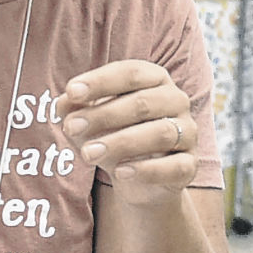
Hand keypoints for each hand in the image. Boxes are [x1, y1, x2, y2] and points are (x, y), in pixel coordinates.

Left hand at [55, 60, 196, 205]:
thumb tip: (63, 103)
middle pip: (143, 103)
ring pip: (160, 133)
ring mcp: (188, 133)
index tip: (71, 92)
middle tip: (71, 127)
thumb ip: (76, 109)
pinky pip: (174, 166)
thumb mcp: (90, 122)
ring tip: (88, 154)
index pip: (130, 73)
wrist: (139, 180)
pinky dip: (146, 169)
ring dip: (121, 143)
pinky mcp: (189, 165)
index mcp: (155, 79)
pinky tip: (120, 173)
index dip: (101, 81)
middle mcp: (176, 101)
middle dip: (103, 115)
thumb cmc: (114, 136)